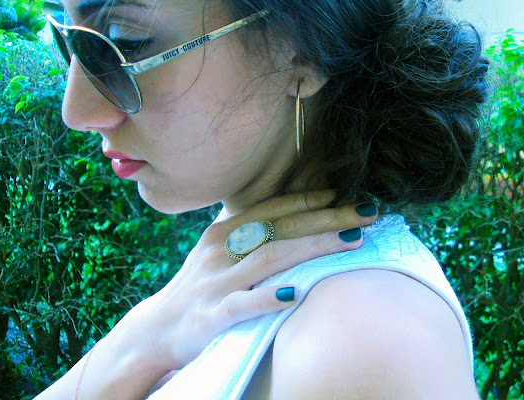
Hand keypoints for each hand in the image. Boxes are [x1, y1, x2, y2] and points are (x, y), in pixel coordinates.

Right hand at [113, 190, 377, 373]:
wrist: (156, 330)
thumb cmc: (200, 287)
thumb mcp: (219, 250)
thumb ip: (248, 231)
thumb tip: (289, 211)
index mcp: (224, 231)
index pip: (273, 208)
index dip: (309, 199)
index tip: (342, 194)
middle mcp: (221, 249)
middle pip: (281, 228)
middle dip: (327, 218)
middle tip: (366, 211)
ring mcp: (215, 281)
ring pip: (269, 259)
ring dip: (314, 247)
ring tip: (352, 240)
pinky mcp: (210, 316)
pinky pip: (242, 304)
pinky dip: (267, 298)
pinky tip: (295, 293)